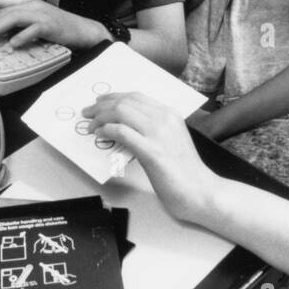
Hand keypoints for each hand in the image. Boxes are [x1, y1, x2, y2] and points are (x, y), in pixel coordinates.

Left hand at [0, 0, 104, 50]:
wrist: (81, 29)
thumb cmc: (56, 26)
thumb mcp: (34, 18)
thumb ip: (17, 20)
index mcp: (26, 0)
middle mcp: (31, 3)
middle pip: (2, 9)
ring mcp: (41, 13)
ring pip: (14, 17)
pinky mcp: (50, 24)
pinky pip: (33, 29)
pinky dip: (21, 37)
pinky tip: (12, 45)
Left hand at [80, 92, 216, 224]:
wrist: (200, 191)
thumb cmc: (185, 172)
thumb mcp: (170, 141)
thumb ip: (151, 131)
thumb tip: (124, 128)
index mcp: (170, 114)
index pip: (136, 97)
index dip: (113, 97)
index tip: (99, 102)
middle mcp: (164, 119)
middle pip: (125, 102)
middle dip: (101, 106)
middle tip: (87, 112)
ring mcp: (159, 133)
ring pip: (121, 112)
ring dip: (100, 117)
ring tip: (90, 125)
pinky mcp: (152, 151)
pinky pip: (122, 132)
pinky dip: (107, 131)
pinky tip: (100, 135)